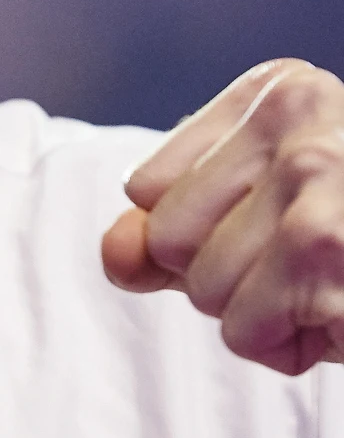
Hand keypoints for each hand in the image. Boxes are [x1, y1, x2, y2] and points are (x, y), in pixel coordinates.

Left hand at [102, 59, 343, 376]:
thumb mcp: (265, 210)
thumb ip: (172, 228)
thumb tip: (116, 252)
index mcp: (279, 90)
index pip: (147, 187)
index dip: (203, 231)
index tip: (282, 221)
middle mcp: (300, 121)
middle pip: (169, 239)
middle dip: (228, 277)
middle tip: (312, 263)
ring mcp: (320, 185)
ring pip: (205, 292)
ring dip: (264, 316)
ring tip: (333, 286)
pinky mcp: (328, 256)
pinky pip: (247, 335)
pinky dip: (292, 348)